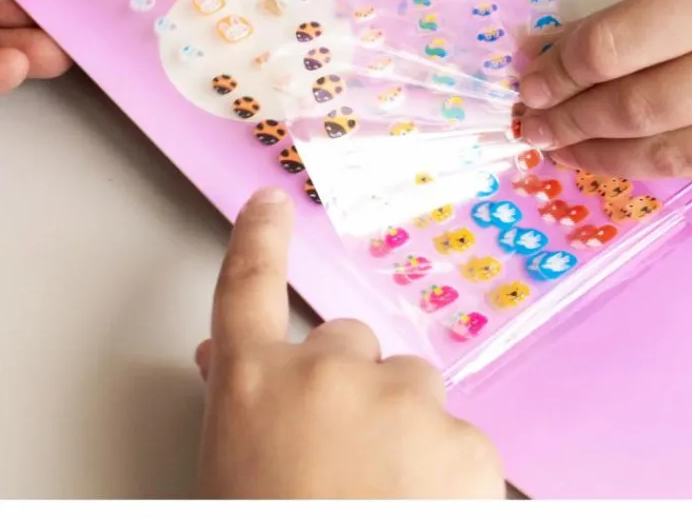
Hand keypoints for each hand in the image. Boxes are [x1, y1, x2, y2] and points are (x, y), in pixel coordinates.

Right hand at [193, 188, 503, 498]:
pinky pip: (458, 437)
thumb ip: (239, 405)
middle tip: (344, 459)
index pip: (246, 287)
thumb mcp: (234, 470)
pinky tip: (426, 515)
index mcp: (254, 386)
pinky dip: (449, 471)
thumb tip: (225, 360)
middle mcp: (327, 373)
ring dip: (404, 426)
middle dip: (351, 387)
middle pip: (349, 344)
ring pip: (411, 386)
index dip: (259, 239)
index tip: (270, 204)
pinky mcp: (466, 440)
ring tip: (385, 499)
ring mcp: (400, 399)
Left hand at [519, 0, 691, 183]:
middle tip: (531, 122)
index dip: (557, 71)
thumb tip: (563, 46)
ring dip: (607, 155)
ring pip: (676, 154)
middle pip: (634, 106)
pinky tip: (639, 157)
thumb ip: (651, 9)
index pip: (612, 48)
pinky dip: (674, 166)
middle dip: (568, 119)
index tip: (530, 78)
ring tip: (567, 149)